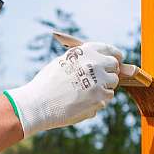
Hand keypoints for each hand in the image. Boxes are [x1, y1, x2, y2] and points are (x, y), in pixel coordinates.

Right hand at [3, 41, 122, 136]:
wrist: (37, 104)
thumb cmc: (46, 86)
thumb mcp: (62, 63)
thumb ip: (82, 61)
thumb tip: (102, 64)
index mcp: (83, 52)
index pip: (108, 49)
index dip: (114, 56)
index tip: (116, 60)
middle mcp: (93, 62)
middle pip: (114, 66)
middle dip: (108, 73)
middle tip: (97, 81)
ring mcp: (99, 80)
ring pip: (113, 83)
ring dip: (104, 88)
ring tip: (83, 93)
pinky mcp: (100, 96)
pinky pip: (107, 97)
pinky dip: (99, 100)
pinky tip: (82, 102)